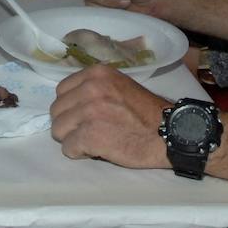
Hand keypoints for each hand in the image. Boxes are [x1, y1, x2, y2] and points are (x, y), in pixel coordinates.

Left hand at [50, 65, 171, 168]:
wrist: (171, 133)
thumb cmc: (147, 113)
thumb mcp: (119, 86)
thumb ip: (95, 89)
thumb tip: (72, 102)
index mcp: (96, 74)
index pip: (62, 91)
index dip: (71, 107)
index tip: (84, 116)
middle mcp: (90, 88)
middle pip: (57, 111)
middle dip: (69, 123)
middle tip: (88, 131)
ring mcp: (89, 112)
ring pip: (58, 130)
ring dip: (72, 139)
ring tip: (93, 141)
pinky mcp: (90, 135)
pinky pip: (68, 148)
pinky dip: (79, 153)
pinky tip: (96, 151)